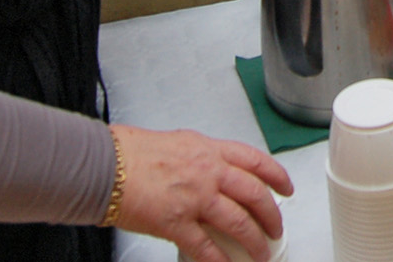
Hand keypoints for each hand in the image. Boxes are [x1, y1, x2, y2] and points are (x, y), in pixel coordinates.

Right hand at [111, 124, 291, 261]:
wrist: (106, 165)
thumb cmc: (132, 153)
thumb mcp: (179, 142)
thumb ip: (201, 157)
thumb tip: (214, 167)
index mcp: (209, 150)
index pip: (256, 160)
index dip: (277, 176)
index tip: (286, 188)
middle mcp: (207, 172)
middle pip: (254, 194)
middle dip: (271, 216)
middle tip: (276, 229)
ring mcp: (194, 199)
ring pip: (238, 223)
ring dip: (254, 241)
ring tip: (261, 253)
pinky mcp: (176, 224)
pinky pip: (206, 247)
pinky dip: (220, 260)